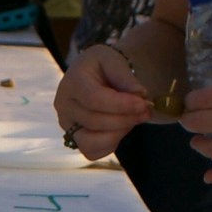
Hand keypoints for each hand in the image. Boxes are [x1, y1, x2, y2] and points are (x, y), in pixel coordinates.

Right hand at [54, 43, 153, 159]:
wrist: (91, 73)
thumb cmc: (103, 65)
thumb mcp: (114, 60)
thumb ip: (125, 76)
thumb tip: (140, 95)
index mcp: (72, 82)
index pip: (94, 99)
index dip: (121, 105)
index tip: (143, 103)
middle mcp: (64, 106)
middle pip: (95, 121)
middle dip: (126, 119)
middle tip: (147, 111)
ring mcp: (67, 125)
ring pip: (90, 142)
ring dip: (118, 134)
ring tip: (133, 119)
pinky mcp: (73, 138)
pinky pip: (92, 152)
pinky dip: (110, 144)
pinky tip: (121, 128)